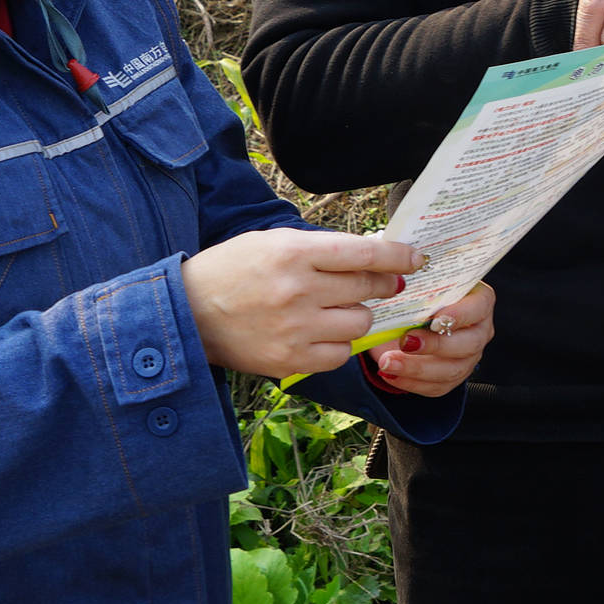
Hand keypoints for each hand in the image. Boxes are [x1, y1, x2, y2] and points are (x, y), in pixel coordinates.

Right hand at [182, 230, 419, 379]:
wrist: (187, 313)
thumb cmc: (231, 270)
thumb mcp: (271, 242)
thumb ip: (319, 249)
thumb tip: (371, 256)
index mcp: (293, 252)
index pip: (362, 252)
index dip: (396, 255)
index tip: (416, 257)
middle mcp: (298, 290)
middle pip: (368, 288)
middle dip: (383, 284)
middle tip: (382, 283)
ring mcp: (295, 329)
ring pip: (360, 323)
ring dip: (358, 315)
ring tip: (337, 309)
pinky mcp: (290, 361)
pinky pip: (340, 354)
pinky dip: (339, 344)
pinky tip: (322, 333)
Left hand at [368, 283, 494, 396]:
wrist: (408, 315)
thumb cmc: (419, 293)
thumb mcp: (419, 284)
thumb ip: (418, 287)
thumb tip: (398, 288)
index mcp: (478, 299)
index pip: (478, 307)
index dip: (459, 315)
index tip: (433, 320)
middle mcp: (479, 329)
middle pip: (468, 344)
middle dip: (434, 345)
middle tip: (406, 341)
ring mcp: (469, 356)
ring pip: (452, 370)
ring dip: (417, 368)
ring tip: (388, 362)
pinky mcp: (453, 376)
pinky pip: (437, 386)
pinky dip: (412, 382)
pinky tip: (392, 374)